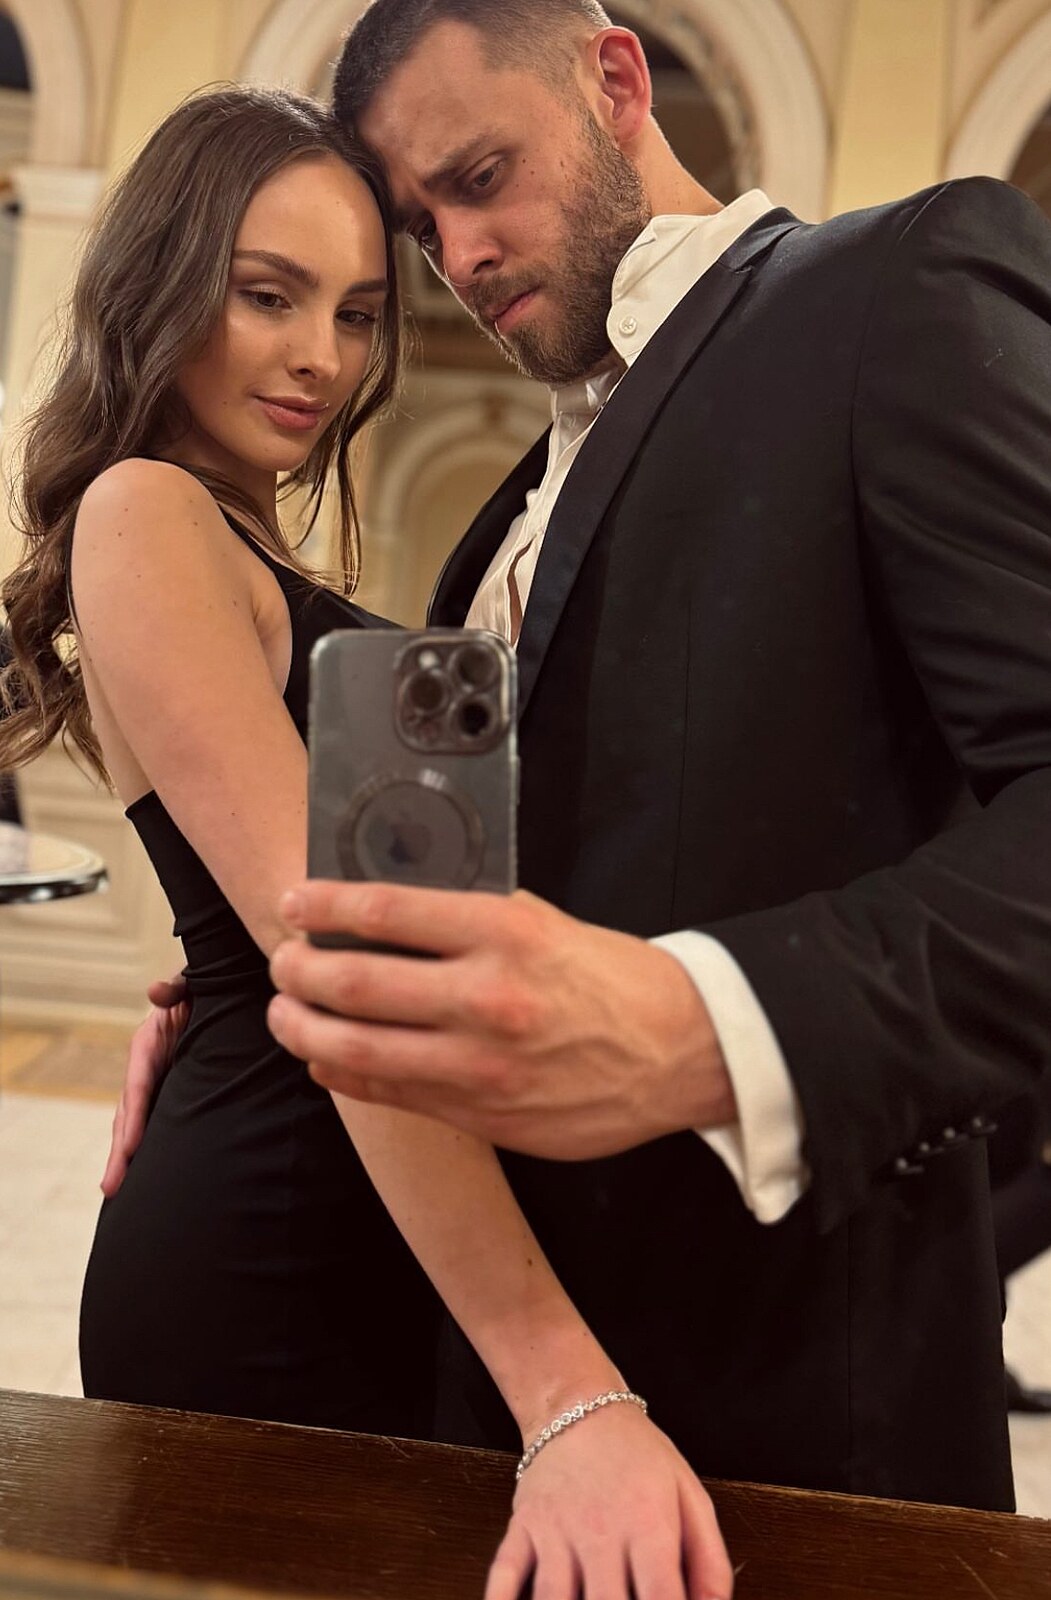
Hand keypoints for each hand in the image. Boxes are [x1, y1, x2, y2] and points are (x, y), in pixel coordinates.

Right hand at [101, 974, 189, 1196]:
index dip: (132, 1118)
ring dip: (127, 1157)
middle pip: (129, 1114)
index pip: (138, 1087)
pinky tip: (145, 1177)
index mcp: (148, 1045)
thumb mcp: (189, 985)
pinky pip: (157, 1123)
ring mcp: (158, 1084)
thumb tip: (157, 991)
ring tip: (116, 1191)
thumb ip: (175, 988)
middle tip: (111, 1187)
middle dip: (120, 1151)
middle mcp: (147, 1069)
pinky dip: (149, 1149)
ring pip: (138, 1124)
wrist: (217, 995)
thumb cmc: (202, 991)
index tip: (128, 1148)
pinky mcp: (171, 1095)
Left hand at [267, 882, 734, 1158]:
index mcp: (506, 934)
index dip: (324, 906)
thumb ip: (469, 920)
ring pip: (358, 1046)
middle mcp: (487, 998)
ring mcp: (481, 1064)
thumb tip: (388, 914)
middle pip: (355, 982)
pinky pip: (390, 1093)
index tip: (295, 902)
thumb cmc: (610, 980)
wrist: (679, 1052)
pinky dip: (345, 1072)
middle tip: (282, 962)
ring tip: (286, 1012)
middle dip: (298, 971)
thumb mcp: (546, 923)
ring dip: (304, 1027)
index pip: (386, 912)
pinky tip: (327, 1056)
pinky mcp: (482, 1114)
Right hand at [486, 1403, 732, 1599]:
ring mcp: (556, 1530)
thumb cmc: (638, 1455)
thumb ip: (710, 1559)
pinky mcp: (523, 1527)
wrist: (579, 1406)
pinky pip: (505, 1573)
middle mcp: (600, 1530)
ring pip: (553, 1598)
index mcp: (647, 1525)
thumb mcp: (689, 1495)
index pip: (661, 1596)